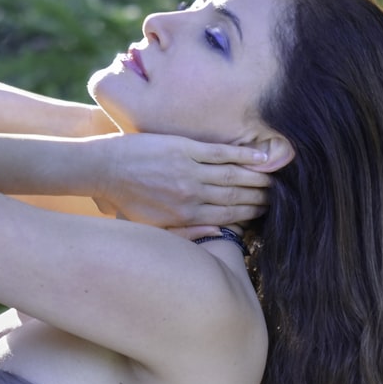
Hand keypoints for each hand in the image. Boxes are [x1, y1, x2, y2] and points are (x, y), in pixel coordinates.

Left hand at [91, 133, 271, 236]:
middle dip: (260, 197)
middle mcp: (191, 195)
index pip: (228, 217)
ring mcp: (189, 170)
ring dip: (257, 177)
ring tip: (274, 179)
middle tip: (278, 196)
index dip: (250, 215)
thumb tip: (219, 234)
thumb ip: (185, 233)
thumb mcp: (153, 227)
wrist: (104, 170)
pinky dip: (243, 154)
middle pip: (236, 197)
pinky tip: (260, 156)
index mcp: (185, 217)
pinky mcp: (184, 148)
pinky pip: (221, 153)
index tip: (266, 212)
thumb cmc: (126, 201)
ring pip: (234, 175)